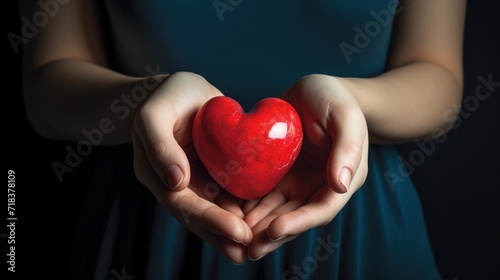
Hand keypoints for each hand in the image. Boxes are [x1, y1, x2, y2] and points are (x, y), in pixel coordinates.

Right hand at [132, 72, 252, 263]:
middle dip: (223, 233)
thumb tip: (175, 182)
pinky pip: (225, 193)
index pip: (182, 204)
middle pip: (199, 214)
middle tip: (249, 248)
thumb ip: (160, 146)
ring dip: (230, 229)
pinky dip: (238, 208)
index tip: (237, 231)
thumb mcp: (154, 114)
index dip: (209, 220)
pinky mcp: (211, 172)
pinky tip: (257, 221)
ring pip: (213, 209)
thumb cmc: (165, 95)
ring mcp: (194, 180)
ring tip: (254, 246)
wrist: (181, 89)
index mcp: (156, 174)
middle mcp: (174, 183)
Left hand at [243, 74, 368, 259]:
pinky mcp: (278, 174)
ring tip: (234, 238)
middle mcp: (318, 187)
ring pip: (276, 212)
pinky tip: (229, 214)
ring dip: (257, 227)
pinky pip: (262, 194)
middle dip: (272, 236)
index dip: (299, 223)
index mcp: (341, 179)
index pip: (321, 209)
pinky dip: (248, 206)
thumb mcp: (345, 116)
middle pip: (295, 218)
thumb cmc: (336, 98)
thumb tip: (340, 185)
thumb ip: (347, 149)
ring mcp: (297, 182)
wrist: (317, 90)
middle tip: (248, 249)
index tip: (275, 230)